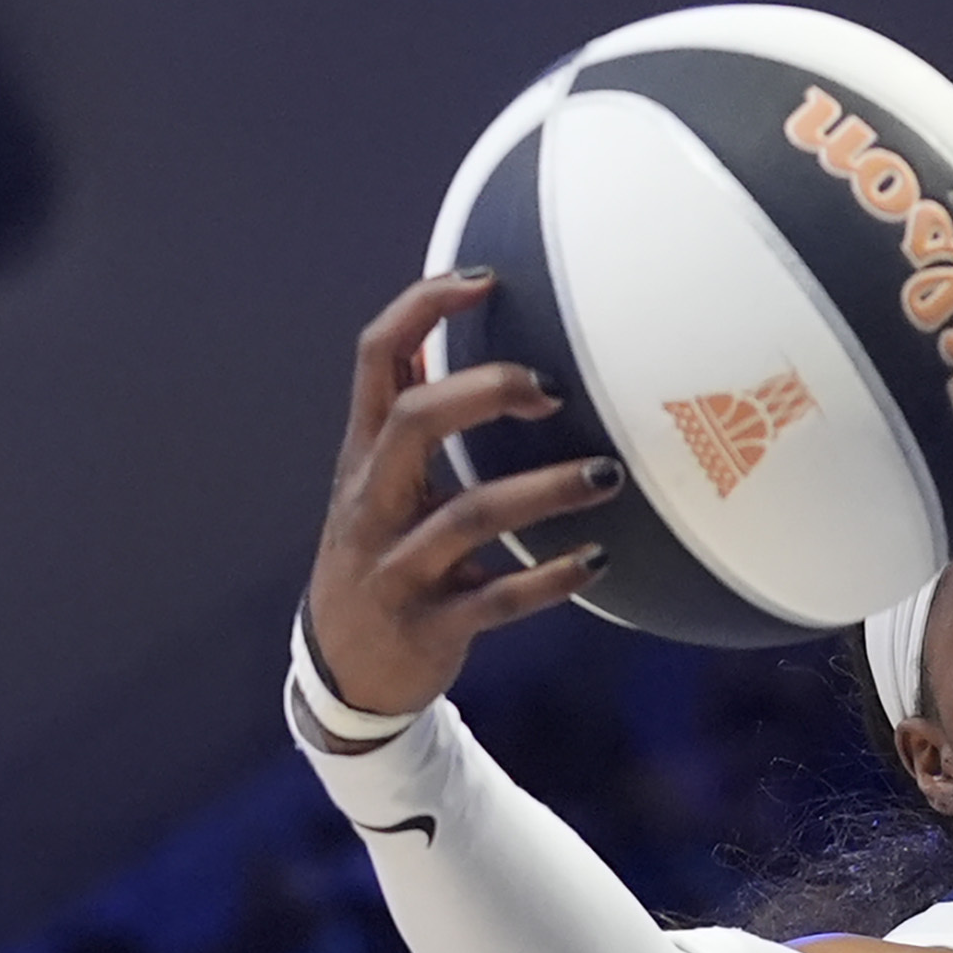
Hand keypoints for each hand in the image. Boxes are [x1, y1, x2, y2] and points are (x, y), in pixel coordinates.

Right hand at [305, 270, 619, 718]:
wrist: (344, 671)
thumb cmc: (382, 557)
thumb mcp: (381, 486)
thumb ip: (416, 424)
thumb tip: (459, 341)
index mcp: (363, 455)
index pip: (377, 360)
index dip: (422, 310)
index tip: (485, 280)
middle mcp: (373, 502)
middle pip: (415, 422)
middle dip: (483, 392)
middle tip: (553, 387)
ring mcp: (398, 566)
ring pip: (469, 514)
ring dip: (545, 489)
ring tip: (607, 473)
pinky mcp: (430, 626)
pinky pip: (496, 599)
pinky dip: (550, 579)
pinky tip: (598, 560)